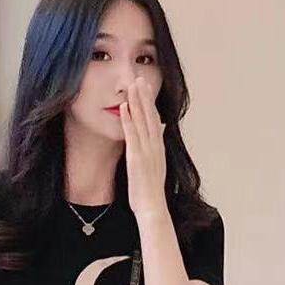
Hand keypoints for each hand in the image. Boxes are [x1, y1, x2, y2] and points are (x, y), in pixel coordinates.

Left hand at [120, 77, 167, 220]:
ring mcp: (146, 151)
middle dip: (145, 96)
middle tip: (140, 78)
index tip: (146, 86)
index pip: (154, 119)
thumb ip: (157, 145)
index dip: (150, 102)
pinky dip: (128, 120)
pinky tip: (124, 107)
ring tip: (132, 85)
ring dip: (137, 102)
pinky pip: (132, 135)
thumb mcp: (156, 164)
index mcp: (158, 147)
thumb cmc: (150, 190)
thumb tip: (161, 127)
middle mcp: (154, 146)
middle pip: (150, 116)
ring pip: (142, 121)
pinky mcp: (136, 158)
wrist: (152, 207)